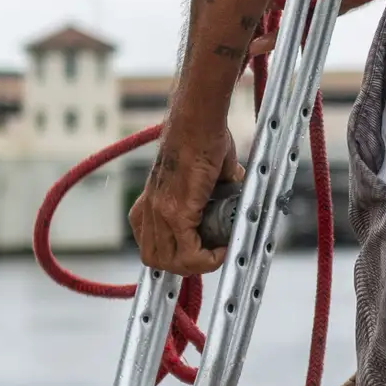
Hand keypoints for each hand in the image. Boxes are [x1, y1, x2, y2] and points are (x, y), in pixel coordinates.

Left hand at [129, 119, 235, 276]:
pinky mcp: (177, 209)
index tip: (202, 252)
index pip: (152, 248)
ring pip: (172, 262)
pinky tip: (223, 246)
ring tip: (219, 250)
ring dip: (199, 263)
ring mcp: (161, 210)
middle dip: (187, 265)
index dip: (178, 257)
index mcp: (150, 203)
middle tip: (212, 254)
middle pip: (158, 261)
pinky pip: (189, 252)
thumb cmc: (203, 137)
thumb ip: (213, 192)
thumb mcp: (202, 173)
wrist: (199, 119)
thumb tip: (235, 196)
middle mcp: (150, 209)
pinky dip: (208, 257)